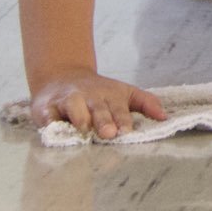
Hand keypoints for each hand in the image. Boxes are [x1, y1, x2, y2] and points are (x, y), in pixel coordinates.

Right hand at [31, 68, 167, 140]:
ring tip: (83, 129)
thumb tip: (165, 117)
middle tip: (108, 133)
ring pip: (75, 107)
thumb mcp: (124, 93)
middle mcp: (90, 97)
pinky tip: (53, 127)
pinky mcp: (47, 107)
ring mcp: (68, 100)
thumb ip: (145, 103)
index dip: (123, 120)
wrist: (61, 76)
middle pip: (98, 109)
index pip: (119, 109)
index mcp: (111, 96)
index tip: (127, 131)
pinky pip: (48, 114)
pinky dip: (50, 120)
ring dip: (79, 117)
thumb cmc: (97, 92)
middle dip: (103, 121)